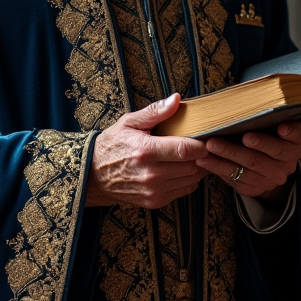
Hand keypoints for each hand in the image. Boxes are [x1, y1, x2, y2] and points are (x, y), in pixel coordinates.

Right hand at [86, 94, 207, 208]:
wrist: (93, 175)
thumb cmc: (113, 145)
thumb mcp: (129, 122)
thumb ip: (155, 111)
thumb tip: (176, 99)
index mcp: (145, 151)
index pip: (184, 149)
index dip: (201, 144)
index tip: (206, 136)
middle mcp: (150, 174)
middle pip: (192, 165)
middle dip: (202, 155)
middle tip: (203, 144)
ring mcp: (153, 190)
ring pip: (192, 179)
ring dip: (197, 167)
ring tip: (193, 155)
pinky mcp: (154, 201)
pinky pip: (184, 190)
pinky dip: (189, 179)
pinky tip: (182, 168)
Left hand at [196, 117, 300, 201]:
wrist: (269, 167)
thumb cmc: (269, 134)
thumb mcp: (277, 122)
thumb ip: (280, 111)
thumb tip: (291, 94)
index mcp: (295, 142)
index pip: (296, 135)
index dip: (290, 131)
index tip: (281, 126)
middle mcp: (287, 162)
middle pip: (266, 154)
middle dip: (243, 146)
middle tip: (222, 138)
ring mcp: (272, 177)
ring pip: (249, 167)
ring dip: (225, 156)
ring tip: (208, 146)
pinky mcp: (255, 188)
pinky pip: (236, 179)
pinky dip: (218, 168)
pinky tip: (203, 160)